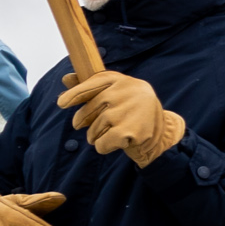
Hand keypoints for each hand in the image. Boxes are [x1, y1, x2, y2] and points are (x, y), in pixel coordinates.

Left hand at [59, 69, 184, 166]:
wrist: (162, 133)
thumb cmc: (132, 111)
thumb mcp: (115, 94)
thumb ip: (91, 87)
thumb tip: (66, 78)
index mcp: (122, 80)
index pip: (92, 84)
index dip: (75, 94)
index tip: (62, 103)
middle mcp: (126, 92)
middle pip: (90, 109)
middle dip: (84, 120)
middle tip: (87, 125)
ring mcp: (128, 111)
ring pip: (94, 128)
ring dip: (96, 136)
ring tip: (113, 132)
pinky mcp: (130, 131)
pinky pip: (100, 143)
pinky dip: (103, 147)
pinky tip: (118, 142)